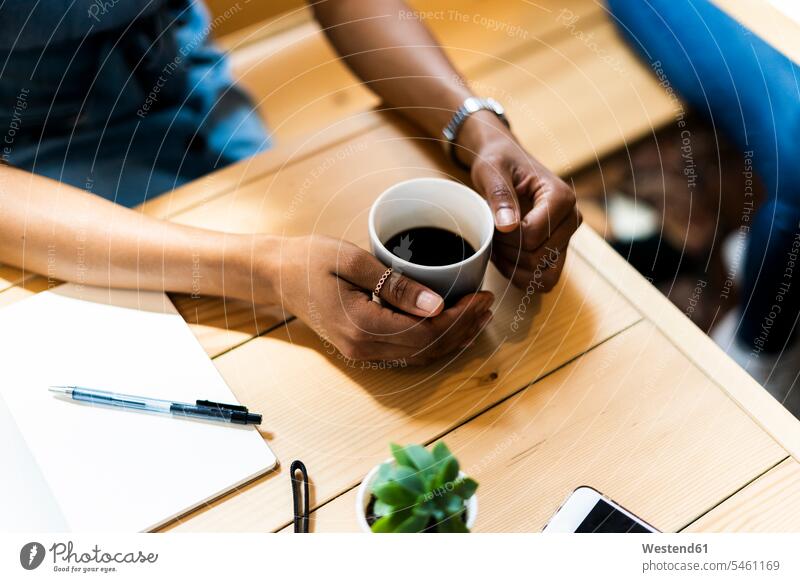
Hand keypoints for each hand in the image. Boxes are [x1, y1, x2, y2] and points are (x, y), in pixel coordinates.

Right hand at [259, 235, 494, 364]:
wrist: (277, 274)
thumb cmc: (310, 259)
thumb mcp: (353, 260)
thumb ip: (396, 285)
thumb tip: (437, 305)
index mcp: (362, 327)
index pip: (426, 332)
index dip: (461, 319)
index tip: (483, 296)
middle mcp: (364, 348)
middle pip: (428, 348)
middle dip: (464, 328)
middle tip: (488, 304)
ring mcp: (362, 352)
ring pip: (420, 355)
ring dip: (453, 338)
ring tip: (479, 316)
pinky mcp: (362, 347)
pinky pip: (407, 351)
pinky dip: (434, 341)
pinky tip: (451, 326)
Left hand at [460, 114, 581, 289]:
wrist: (505, 162)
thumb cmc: (500, 162)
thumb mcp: (493, 170)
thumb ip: (500, 195)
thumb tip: (508, 225)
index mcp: (561, 197)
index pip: (533, 235)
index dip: (504, 236)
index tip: (492, 221)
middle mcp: (572, 219)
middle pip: (537, 257)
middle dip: (507, 251)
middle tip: (492, 231)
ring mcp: (567, 238)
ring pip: (543, 275)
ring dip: (514, 267)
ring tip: (498, 244)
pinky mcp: (558, 250)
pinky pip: (545, 280)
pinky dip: (521, 276)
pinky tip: (505, 257)